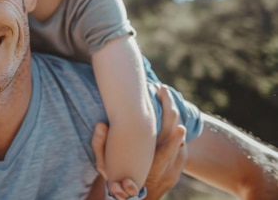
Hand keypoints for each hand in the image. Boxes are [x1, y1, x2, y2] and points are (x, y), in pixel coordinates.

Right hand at [91, 85, 187, 199]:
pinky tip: (166, 116)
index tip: (174, 114)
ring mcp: (174, 169)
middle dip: (172, 112)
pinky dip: (175, 131)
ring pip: (181, 141)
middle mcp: (166, 169)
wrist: (133, 198)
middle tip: (164, 92)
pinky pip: (180, 145)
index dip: (173, 136)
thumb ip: (99, 144)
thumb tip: (100, 123)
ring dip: (173, 119)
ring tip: (164, 98)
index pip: (166, 152)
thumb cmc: (115, 177)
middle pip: (177, 138)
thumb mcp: (103, 164)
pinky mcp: (177, 167)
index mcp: (150, 168)